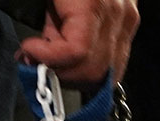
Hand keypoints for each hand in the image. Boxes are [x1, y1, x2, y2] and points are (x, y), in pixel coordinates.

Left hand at [19, 0, 139, 85]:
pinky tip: (72, 58)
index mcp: (94, 4)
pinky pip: (115, 62)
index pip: (77, 52)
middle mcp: (117, 16)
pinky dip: (91, 68)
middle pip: (94, 70)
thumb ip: (46, 23)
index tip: (30, 53)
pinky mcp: (129, 25)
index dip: (50, 60)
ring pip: (108, 73)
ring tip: (55, 61)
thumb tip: (34, 56)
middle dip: (62, 74)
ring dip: (76, 75)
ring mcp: (127, 22)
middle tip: (39, 64)